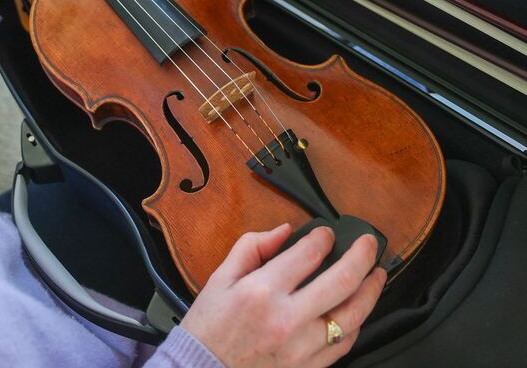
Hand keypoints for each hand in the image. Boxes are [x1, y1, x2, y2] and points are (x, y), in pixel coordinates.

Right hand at [181, 225, 385, 367]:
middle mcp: (287, 318)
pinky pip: (344, 344)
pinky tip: (357, 310)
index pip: (309, 254)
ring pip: (352, 315)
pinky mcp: (308, 367)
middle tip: (368, 243)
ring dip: (371, 291)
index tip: (326, 233)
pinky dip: (356, 324)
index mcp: (262, 291)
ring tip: (376, 275)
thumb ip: (252, 247)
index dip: (324, 237)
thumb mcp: (221, 278)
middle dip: (362, 256)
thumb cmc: (209, 325)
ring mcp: (302, 347)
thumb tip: (284, 231)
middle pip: (342, 281)